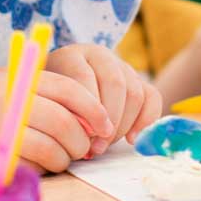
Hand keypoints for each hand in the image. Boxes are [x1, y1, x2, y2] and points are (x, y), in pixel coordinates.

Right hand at [0, 66, 117, 174]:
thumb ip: (33, 91)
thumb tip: (80, 114)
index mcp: (17, 78)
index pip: (70, 89)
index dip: (94, 109)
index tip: (104, 126)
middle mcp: (11, 97)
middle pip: (66, 121)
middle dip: (82, 140)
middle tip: (83, 150)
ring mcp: (0, 126)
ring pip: (53, 147)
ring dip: (65, 159)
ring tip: (60, 160)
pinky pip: (32, 166)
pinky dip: (43, 170)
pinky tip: (37, 167)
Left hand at [44, 44, 161, 152]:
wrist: (61, 86)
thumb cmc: (52, 98)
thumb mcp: (47, 100)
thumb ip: (60, 110)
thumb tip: (84, 135)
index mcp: (72, 55)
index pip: (84, 77)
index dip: (87, 109)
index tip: (84, 135)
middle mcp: (100, 55)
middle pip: (115, 84)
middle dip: (108, 120)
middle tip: (97, 145)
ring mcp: (121, 66)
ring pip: (134, 92)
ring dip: (123, 124)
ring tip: (107, 144)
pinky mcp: (138, 80)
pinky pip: (152, 97)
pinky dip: (146, 121)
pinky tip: (131, 140)